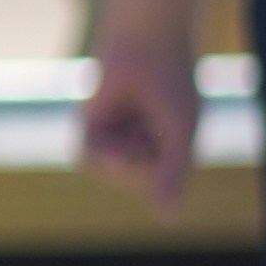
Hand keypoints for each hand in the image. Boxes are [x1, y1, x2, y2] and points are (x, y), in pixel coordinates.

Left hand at [78, 33, 199, 215]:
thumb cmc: (172, 86)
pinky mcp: (89, 127)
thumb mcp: (180, 136)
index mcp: (167, 155)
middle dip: (141, 163)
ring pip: (107, 173)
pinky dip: (101, 150)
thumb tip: (169, 221)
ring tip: (138, 131)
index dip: (165, 177)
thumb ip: (172, 176)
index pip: (161, 192)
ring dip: (121, 158)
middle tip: (152, 131)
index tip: (174, 145)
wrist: (145, 44)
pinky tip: (118, 134)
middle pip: (130, 183)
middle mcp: (139, 151)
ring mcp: (113, 140)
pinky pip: (85, 157)